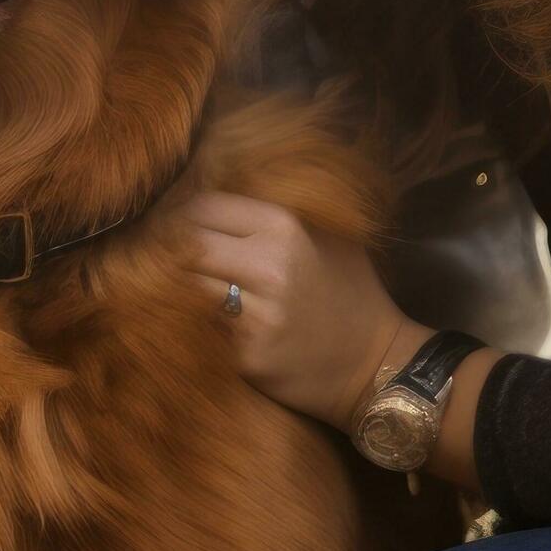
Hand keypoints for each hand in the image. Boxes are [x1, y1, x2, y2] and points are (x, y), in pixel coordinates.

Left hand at [171, 190, 420, 430]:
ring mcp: (257, 316)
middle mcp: (268, 268)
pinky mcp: (247, 357)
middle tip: (172, 256)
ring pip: (188, 289)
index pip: (206, 207)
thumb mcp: (331, 235)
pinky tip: (206, 321)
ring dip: (185, 287)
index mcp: (284, 229)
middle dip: (176, 249)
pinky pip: (205, 329)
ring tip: (191, 286)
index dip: (188, 214)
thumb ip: (281, 210)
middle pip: (188, 246)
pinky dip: (201, 323)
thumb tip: (225, 185)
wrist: (377, 365)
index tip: (182, 224)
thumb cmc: (352, 293)